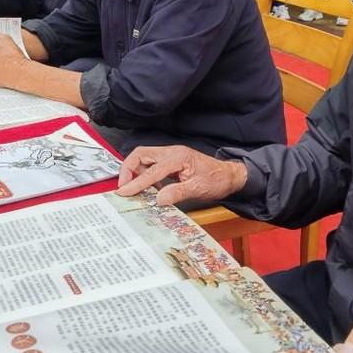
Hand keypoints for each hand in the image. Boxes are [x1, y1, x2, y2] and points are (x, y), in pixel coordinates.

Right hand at [117, 145, 247, 205]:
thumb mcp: (199, 189)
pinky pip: (151, 165)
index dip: (136, 182)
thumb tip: (158, 199)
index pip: (151, 170)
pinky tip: (151, 189)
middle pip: (141, 154)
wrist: (229, 175)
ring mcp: (171, 155)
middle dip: (128, 169)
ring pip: (144, 158)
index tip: (124, 192)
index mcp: (178, 157)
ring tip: (135, 190)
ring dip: (136, 172)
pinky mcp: (171, 161)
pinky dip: (145, 175)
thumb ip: (178, 193)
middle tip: (123, 187)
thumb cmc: (217, 180)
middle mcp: (172, 152)